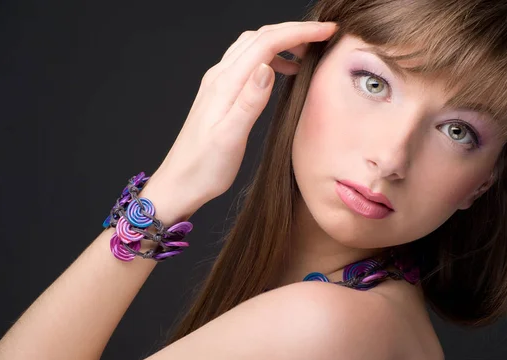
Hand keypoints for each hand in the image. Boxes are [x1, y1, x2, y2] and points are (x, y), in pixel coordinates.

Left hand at [142, 21, 337, 222]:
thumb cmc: (204, 168)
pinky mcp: (220, 93)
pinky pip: (248, 63)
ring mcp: (218, 83)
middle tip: (324, 35)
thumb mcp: (230, 138)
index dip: (299, 32)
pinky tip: (284, 71)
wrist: (179, 183)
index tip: (327, 31)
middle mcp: (219, 77)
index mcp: (225, 84)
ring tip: (308, 51)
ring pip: (253, 46)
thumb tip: (267, 67)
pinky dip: (270, 57)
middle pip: (260, 36)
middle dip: (294, 30)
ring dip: (281, 40)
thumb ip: (249, 102)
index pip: (266, 43)